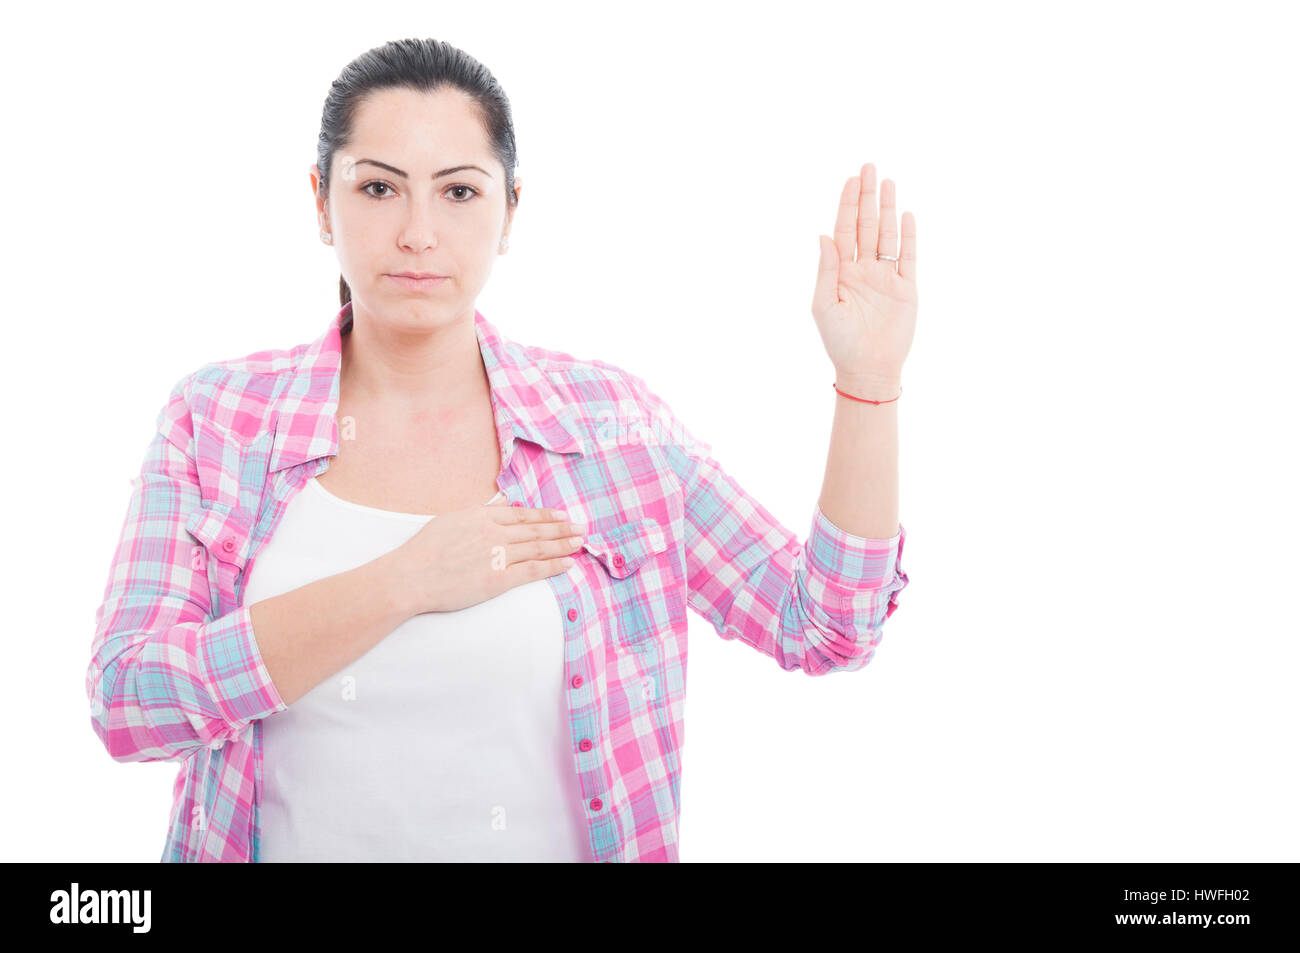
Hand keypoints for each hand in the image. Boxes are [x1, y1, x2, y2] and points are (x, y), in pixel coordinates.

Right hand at [390, 502, 586, 613]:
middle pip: (536, 530)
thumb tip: (502, 504)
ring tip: (580, 542)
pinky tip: (567, 564)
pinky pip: (532, 570)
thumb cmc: (424, 551)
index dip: (545, 516)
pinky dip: (553, 566)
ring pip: (538, 548)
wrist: (411, 577)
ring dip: (563, 545)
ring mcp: (497, 556)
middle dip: (562, 529)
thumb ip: (481, 513)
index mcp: (482, 517)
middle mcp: (493, 533)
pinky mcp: (497, 579)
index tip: (562, 516)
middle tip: (582, 528)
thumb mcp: (452, 520)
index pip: (522, 515)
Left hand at [811, 162, 917, 383]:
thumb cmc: (839, 342)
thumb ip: (826, 269)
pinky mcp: (907, 289)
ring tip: (888, 181)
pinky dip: (909, 236)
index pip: (844, 230)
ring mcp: (886, 278)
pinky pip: (909, 257)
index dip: (847, 204)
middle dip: (867, 196)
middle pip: (867, 225)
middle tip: (869, 166)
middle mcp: (864, 269)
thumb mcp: (823, 305)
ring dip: (888, 208)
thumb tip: (823, 235)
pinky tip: (906, 214)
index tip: (851, 180)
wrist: (868, 369)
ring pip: (888, 235)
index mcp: (841, 272)